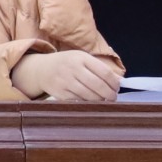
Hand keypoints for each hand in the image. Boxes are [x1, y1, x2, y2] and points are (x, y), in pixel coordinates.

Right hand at [10, 49, 124, 102]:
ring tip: (103, 100)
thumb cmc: (67, 63)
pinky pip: (79, 101)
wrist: (41, 69)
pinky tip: (90, 101)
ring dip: (100, 100)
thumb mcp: (82, 59)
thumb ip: (99, 68)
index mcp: (81, 58)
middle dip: (109, 94)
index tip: (117, 88)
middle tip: (113, 97)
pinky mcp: (59, 93)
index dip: (114, 82)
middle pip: (98, 85)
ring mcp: (65, 81)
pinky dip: (87, 103)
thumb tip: (120, 81)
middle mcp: (73, 69)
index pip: (104, 72)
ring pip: (89, 96)